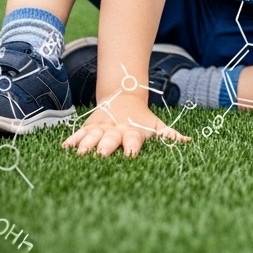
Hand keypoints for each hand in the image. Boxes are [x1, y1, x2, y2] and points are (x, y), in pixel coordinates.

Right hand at [62, 93, 188, 156]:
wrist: (123, 98)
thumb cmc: (142, 120)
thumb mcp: (156, 125)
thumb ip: (170, 135)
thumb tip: (188, 141)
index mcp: (133, 131)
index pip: (134, 138)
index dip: (132, 146)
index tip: (131, 155)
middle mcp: (116, 130)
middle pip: (111, 138)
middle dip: (106, 145)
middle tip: (101, 154)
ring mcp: (101, 128)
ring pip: (93, 136)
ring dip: (86, 144)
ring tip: (81, 153)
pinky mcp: (89, 128)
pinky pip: (78, 134)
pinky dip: (72, 141)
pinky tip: (64, 149)